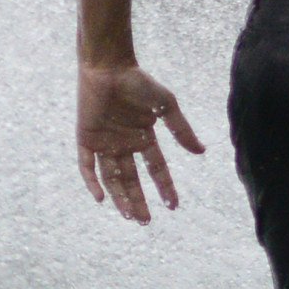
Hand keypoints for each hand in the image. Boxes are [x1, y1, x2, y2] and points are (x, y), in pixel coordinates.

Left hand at [77, 62, 204, 224]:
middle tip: (145, 221)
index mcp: (144, 137)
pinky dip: (92, 181)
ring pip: (112, 178)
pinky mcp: (86, 139)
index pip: (156, 169)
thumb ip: (181, 130)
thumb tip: (201, 151)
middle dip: (138, 201)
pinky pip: (88, 165)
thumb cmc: (138, 82)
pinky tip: (101, 197)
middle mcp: (124, 144)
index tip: (173, 205)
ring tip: (129, 216)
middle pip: (132, 180)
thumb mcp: (165, 106)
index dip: (164, 187)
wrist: (108, 68)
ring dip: (119, 197)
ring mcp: (105, 143)